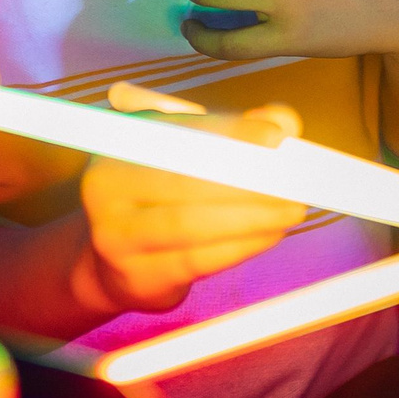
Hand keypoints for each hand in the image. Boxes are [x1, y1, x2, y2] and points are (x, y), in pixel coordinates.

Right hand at [77, 104, 307, 313]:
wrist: (111, 262)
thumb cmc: (157, 195)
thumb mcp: (185, 151)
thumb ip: (233, 130)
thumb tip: (281, 120)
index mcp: (119, 143)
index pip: (181, 132)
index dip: (232, 131)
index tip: (276, 135)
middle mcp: (106, 186)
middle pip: (185, 180)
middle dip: (247, 180)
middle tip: (292, 182)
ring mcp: (115, 235)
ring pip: (191, 224)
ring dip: (251, 218)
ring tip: (290, 210)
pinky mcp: (137, 276)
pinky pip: (196, 260)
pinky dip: (239, 247)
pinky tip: (268, 235)